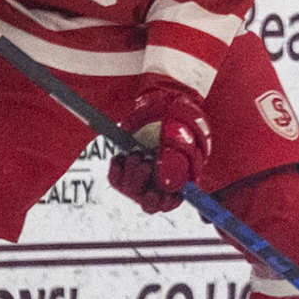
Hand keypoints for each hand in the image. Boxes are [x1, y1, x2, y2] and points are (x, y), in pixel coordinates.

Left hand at [108, 82, 211, 213]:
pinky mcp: (126, 165)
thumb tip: (169, 185)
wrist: (161, 96)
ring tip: (137, 154)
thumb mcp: (181, 131)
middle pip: (150, 203)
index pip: (173, 201)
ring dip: (131, 175)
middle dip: (143, 186)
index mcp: (182, 175)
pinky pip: (116, 179)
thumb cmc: (178, 113)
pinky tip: (121, 157)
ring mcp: (143, 173)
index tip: (156, 192)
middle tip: (145, 164)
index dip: (165, 202)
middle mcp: (162, 178)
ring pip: (131, 192)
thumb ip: (177, 156)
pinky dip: (116, 168)